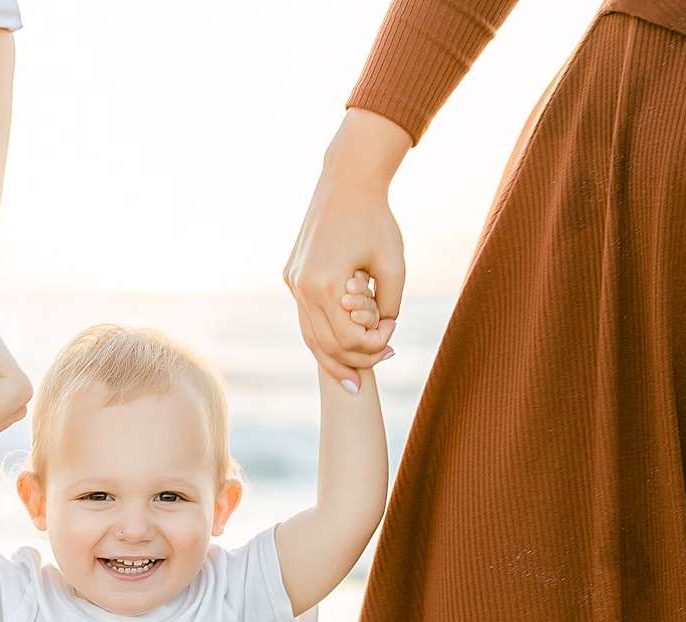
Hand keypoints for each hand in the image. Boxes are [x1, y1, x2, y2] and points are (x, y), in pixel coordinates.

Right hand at [285, 109, 410, 390]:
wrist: (346, 182)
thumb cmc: (377, 220)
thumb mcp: (394, 265)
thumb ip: (390, 304)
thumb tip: (384, 333)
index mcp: (327, 284)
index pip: (348, 339)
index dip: (373, 347)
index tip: (393, 337)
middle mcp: (303, 286)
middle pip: (324, 345)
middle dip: (353, 360)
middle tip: (377, 367)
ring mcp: (293, 281)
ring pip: (309, 335)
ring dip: (332, 357)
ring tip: (354, 375)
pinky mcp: (291, 275)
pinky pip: (306, 316)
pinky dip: (322, 333)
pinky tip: (339, 343)